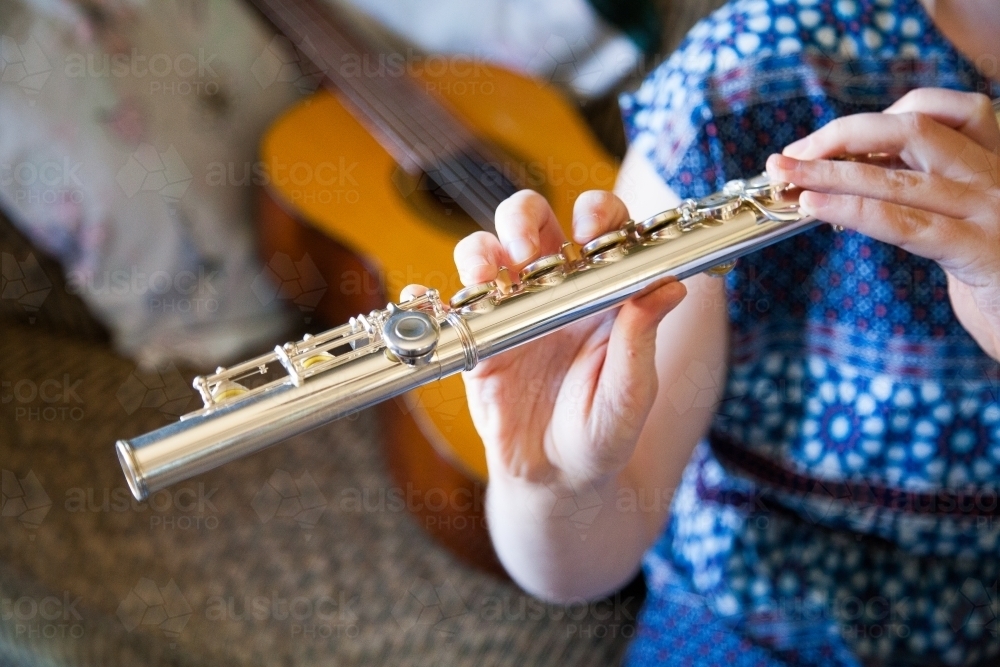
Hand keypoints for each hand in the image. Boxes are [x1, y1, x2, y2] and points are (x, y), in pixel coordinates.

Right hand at [401, 190, 685, 490]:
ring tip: (484, 277)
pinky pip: (450, 310)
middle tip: (526, 244)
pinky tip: (425, 296)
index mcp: (601, 293)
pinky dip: (428, 296)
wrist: (557, 481)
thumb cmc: (603, 434)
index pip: (601, 230)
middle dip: (524, 218)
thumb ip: (642, 341)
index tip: (590, 225)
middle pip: (533, 224)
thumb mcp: (632, 394)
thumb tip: (670, 286)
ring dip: (479, 252)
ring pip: (486, 254)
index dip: (596, 214)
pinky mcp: (477, 342)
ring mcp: (511, 312)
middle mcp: (554, 291)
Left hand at [765, 88, 999, 358]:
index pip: (940, 110)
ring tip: (785, 176)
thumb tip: (853, 175)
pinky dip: (851, 210)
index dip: (875, 120)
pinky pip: (904, 223)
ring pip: (899, 175)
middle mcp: (997, 176)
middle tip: (788, 156)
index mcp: (996, 159)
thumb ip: (927, 190)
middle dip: (842, 136)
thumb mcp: (966, 219)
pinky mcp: (981, 252)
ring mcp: (991, 211)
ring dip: (830, 172)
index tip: (822, 142)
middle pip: (913, 128)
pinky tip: (814, 207)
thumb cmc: (997, 277)